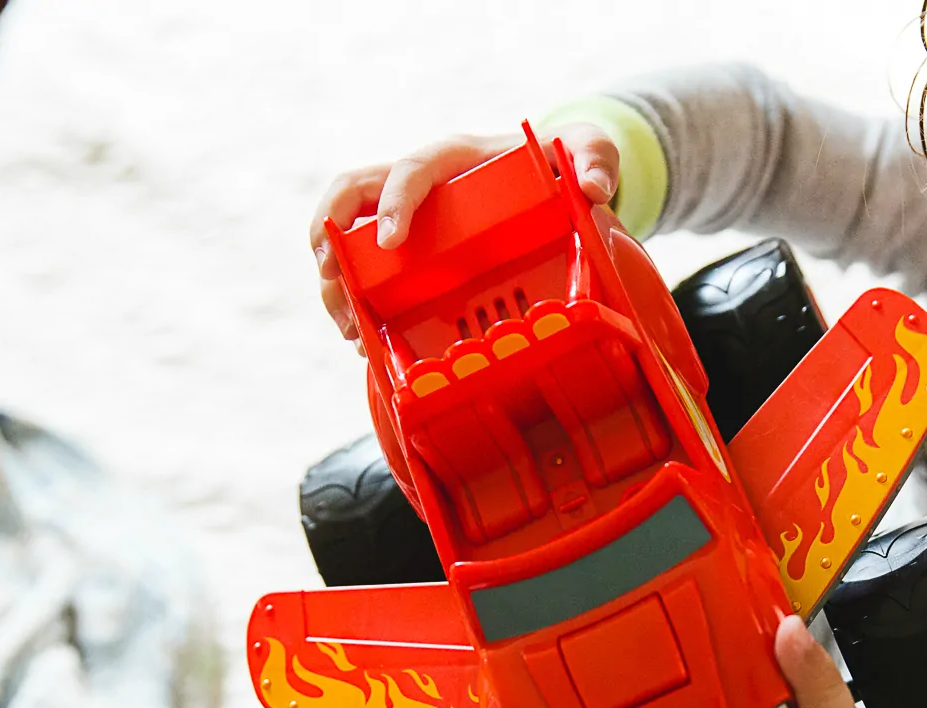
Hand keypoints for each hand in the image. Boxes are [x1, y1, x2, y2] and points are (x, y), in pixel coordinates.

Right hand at [310, 123, 620, 342]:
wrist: (549, 173)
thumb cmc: (559, 159)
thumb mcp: (586, 149)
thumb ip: (597, 157)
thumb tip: (595, 188)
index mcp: (454, 159)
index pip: (412, 169)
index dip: (394, 202)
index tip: (390, 242)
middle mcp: (420, 182)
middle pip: (352, 192)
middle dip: (330, 232)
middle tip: (331, 276)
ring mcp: (408, 215)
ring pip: (347, 233)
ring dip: (336, 279)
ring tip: (348, 326)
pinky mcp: (408, 247)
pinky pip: (367, 268)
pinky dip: (357, 301)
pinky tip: (362, 339)